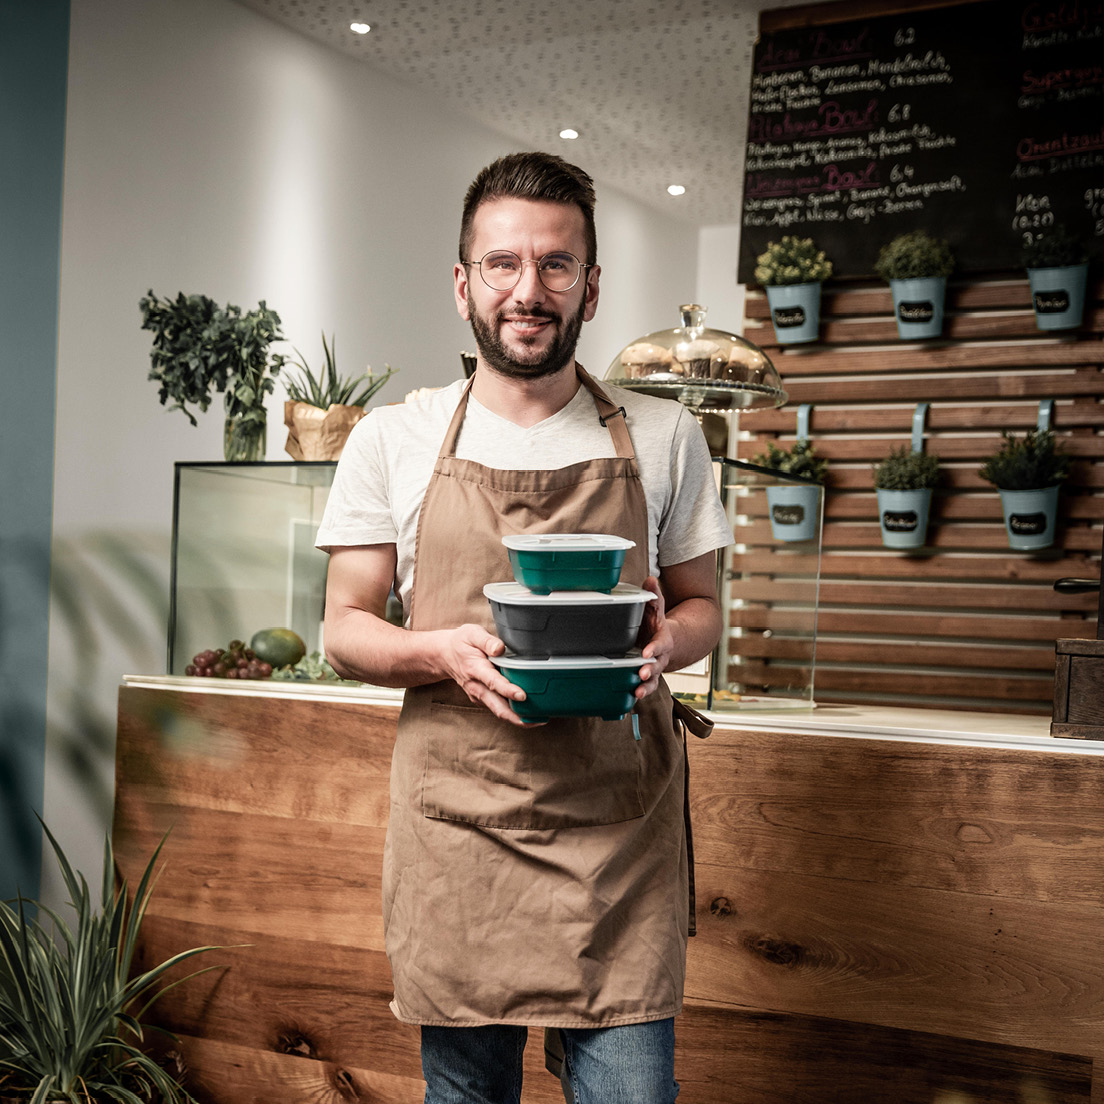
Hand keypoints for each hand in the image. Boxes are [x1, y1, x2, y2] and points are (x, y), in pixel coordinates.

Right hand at [441, 623, 540, 725]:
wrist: (444, 655)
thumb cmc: (462, 643)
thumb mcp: (472, 634)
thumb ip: (487, 641)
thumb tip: (500, 648)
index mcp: (476, 669)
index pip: (493, 682)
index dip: (508, 690)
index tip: (522, 695)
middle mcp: (477, 686)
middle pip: (497, 707)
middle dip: (517, 716)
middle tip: (538, 720)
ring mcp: (479, 695)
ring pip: (498, 711)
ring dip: (517, 718)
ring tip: (539, 720)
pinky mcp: (482, 698)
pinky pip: (498, 708)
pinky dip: (512, 714)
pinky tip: (529, 714)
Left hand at [635, 576, 672, 699]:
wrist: (670, 641)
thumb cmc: (657, 624)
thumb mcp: (657, 609)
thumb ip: (653, 597)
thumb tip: (650, 579)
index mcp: (663, 639)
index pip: (660, 644)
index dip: (654, 648)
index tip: (646, 652)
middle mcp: (660, 656)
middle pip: (657, 665)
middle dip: (649, 670)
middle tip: (641, 673)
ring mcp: (654, 668)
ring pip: (652, 680)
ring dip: (645, 687)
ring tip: (636, 692)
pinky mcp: (647, 677)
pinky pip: (645, 687)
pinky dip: (638, 694)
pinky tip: (628, 699)